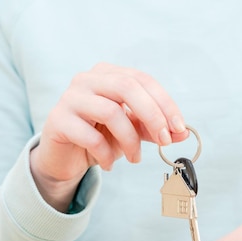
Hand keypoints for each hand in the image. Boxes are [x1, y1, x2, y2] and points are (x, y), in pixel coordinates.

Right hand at [30, 63, 188, 211]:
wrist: (64, 158)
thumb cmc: (99, 138)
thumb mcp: (131, 132)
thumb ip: (154, 129)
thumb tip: (183, 133)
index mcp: (108, 74)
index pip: (142, 79)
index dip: (164, 103)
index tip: (178, 128)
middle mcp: (87, 80)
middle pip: (127, 87)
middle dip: (152, 115)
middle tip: (164, 141)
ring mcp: (70, 98)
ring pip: (110, 112)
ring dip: (130, 140)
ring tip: (134, 158)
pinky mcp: (58, 121)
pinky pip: (90, 137)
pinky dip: (107, 155)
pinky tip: (109, 164)